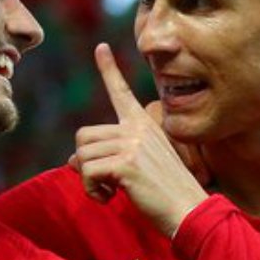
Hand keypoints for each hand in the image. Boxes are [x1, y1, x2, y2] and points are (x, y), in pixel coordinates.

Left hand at [70, 45, 209, 237]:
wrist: (189, 211)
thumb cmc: (166, 195)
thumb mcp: (139, 168)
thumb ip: (110, 157)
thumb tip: (71, 160)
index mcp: (144, 126)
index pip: (122, 93)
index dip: (109, 70)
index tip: (100, 48)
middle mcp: (137, 129)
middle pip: (84, 136)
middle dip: (86, 162)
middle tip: (105, 183)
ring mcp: (132, 144)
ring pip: (82, 155)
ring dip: (88, 180)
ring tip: (110, 192)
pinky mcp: (126, 163)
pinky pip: (87, 172)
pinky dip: (91, 191)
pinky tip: (110, 199)